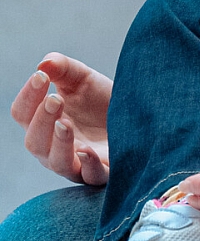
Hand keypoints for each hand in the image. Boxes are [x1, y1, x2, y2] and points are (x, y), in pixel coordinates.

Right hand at [11, 55, 110, 184]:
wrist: (136, 113)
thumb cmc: (100, 99)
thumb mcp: (82, 78)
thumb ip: (62, 67)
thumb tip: (44, 64)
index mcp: (43, 122)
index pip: (22, 114)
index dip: (28, 96)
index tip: (41, 76)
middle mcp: (53, 147)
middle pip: (34, 142)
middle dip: (42, 120)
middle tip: (55, 99)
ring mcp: (76, 163)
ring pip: (58, 162)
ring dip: (59, 143)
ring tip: (65, 124)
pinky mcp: (102, 172)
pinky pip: (90, 176)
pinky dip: (88, 166)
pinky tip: (87, 151)